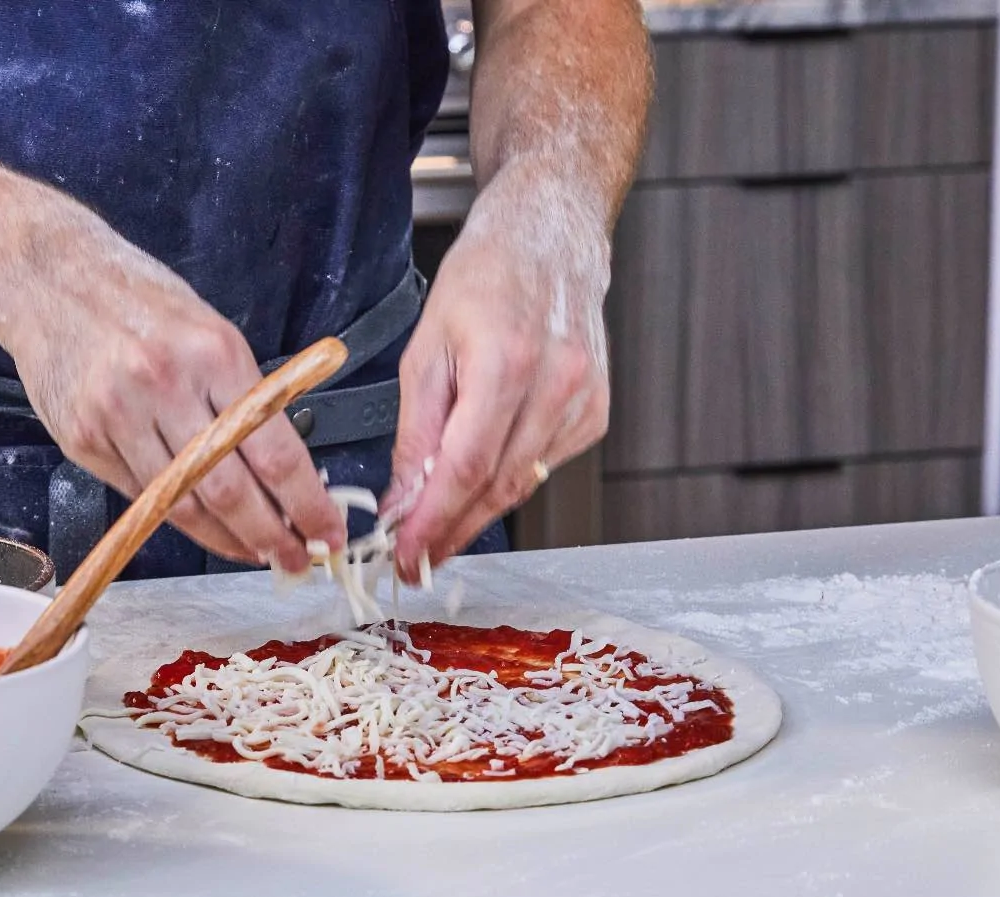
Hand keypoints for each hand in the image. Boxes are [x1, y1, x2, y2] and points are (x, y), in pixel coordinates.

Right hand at [0, 181, 343, 571]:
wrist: (44, 277)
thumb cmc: (140, 302)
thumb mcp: (211, 330)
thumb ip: (246, 397)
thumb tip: (287, 475)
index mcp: (213, 353)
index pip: (273, 451)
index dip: (307, 504)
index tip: (329, 534)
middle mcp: (164, 386)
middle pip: (230, 491)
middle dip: (271, 537)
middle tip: (296, 561)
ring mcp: (117, 417)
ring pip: (182, 506)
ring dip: (227, 540)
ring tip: (256, 552)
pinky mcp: (81, 439)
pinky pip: (141, 497)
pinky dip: (178, 518)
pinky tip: (205, 527)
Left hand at [383, 167, 611, 577]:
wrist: (550, 235)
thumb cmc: (486, 276)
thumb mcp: (426, 347)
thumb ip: (414, 432)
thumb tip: (403, 501)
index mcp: (506, 361)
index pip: (466, 468)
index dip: (434, 523)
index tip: (406, 556)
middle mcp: (556, 384)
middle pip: (499, 486)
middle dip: (452, 531)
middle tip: (415, 558)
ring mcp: (585, 400)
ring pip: (525, 484)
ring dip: (479, 512)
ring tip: (438, 526)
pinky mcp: (597, 413)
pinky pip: (546, 466)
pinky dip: (511, 481)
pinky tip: (485, 475)